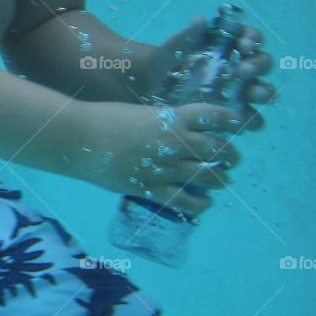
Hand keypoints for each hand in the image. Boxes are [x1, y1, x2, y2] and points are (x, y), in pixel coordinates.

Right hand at [70, 100, 242, 214]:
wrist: (79, 137)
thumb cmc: (104, 118)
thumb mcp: (140, 111)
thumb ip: (162, 121)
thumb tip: (177, 129)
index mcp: (172, 117)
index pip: (214, 116)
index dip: (230, 120)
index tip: (236, 123)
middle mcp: (175, 142)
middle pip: (219, 149)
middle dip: (231, 155)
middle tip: (232, 158)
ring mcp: (166, 168)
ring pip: (209, 177)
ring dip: (222, 179)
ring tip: (223, 180)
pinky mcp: (152, 189)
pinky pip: (187, 201)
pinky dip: (202, 204)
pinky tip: (205, 202)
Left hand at [150, 17, 276, 129]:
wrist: (151, 93)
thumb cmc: (166, 65)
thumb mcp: (172, 50)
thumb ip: (187, 36)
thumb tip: (200, 20)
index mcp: (229, 48)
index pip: (250, 39)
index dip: (252, 39)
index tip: (244, 45)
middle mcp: (240, 68)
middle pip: (262, 63)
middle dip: (258, 65)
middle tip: (243, 70)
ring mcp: (239, 92)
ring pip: (264, 91)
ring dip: (263, 91)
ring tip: (251, 94)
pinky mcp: (234, 114)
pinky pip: (252, 119)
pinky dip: (251, 119)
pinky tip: (240, 118)